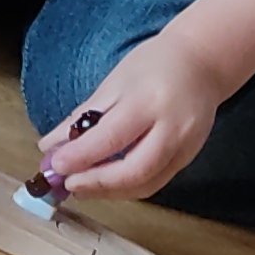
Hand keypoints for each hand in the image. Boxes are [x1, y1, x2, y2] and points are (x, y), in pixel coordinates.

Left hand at [37, 31, 233, 202]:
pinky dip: (128, 187)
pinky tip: (106, 183)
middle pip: (133, 171)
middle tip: (67, 183)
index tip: (55, 165)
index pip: (110, 138)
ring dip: (110, 192)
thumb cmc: (153, 65)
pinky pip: (156, 182)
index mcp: (148, 101)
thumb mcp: (113, 82)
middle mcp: (172, 129)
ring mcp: (185, 148)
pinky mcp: (189, 159)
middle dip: (96, 183)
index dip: (80, 156)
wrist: (202, 63)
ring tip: (81, 187)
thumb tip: (51, 145)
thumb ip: (84, 116)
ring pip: (146, 184)